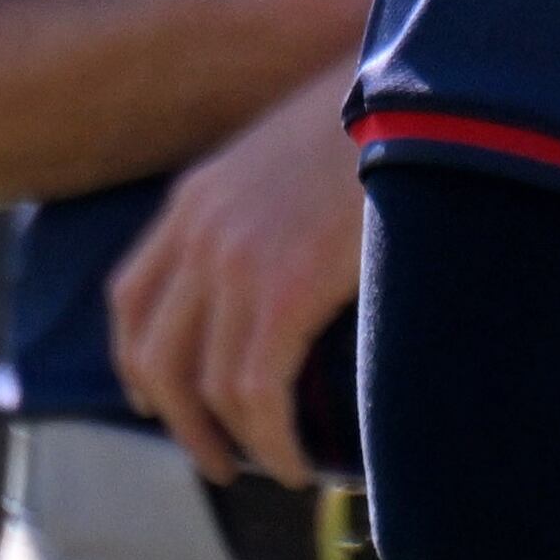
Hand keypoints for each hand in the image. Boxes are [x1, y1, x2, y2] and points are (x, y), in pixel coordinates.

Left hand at [106, 60, 361, 485]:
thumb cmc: (383, 124)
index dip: (138, 362)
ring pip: (208, 386)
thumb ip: (272, 214)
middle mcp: (201, 229)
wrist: (427, 93)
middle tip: (218, 459)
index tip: (158, 403)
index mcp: (198, 197)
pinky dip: (276, 443)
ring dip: (238, 443)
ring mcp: (237, 259)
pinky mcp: (285, 289)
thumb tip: (292, 274)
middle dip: (180, 421)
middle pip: (154, 354)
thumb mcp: (296, 162)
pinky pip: (258, 394)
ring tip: (276, 466)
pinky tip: (303, 465)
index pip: (131, 295)